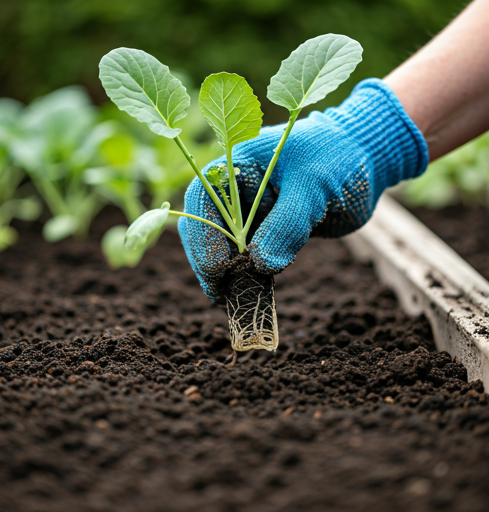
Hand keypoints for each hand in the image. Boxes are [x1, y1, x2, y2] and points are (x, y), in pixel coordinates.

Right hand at [178, 79, 428, 300]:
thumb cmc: (337, 159)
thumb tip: (262, 266)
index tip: (219, 270)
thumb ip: (287, 225)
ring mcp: (250, 213)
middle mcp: (235, 191)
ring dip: (231, 274)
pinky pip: (251, 257)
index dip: (203, 237)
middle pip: (206, 229)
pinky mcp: (268, 232)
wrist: (364, 159)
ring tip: (241, 299)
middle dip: (212, 262)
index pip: (202, 202)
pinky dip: (251, 276)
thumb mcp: (312, 187)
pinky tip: (258, 292)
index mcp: (235, 166)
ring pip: (227, 248)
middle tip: (225, 296)